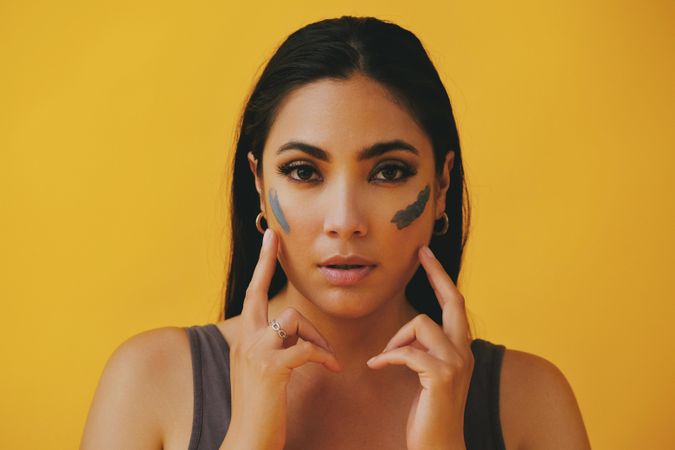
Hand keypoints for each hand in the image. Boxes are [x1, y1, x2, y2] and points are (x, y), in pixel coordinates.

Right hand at [224, 228, 340, 449]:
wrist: (247, 441)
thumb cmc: (261, 408)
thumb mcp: (261, 371)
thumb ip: (272, 346)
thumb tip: (290, 329)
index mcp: (243, 340)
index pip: (251, 296)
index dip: (260, 267)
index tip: (268, 240)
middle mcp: (244, 340)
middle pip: (257, 292)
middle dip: (265, 262)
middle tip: (274, 238)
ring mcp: (255, 353)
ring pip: (293, 320)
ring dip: (318, 337)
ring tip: (328, 358)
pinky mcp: (270, 368)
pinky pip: (306, 348)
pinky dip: (323, 356)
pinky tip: (331, 369)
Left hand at [366, 245, 473, 449]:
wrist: (438, 447)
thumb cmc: (429, 413)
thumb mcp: (428, 375)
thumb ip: (424, 351)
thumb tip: (408, 332)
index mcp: (461, 349)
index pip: (455, 305)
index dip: (442, 278)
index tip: (427, 255)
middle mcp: (464, 352)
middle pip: (453, 300)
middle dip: (437, 273)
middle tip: (421, 253)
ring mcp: (456, 363)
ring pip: (421, 324)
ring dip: (397, 339)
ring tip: (385, 358)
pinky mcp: (441, 377)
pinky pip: (407, 352)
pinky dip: (387, 356)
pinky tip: (376, 367)